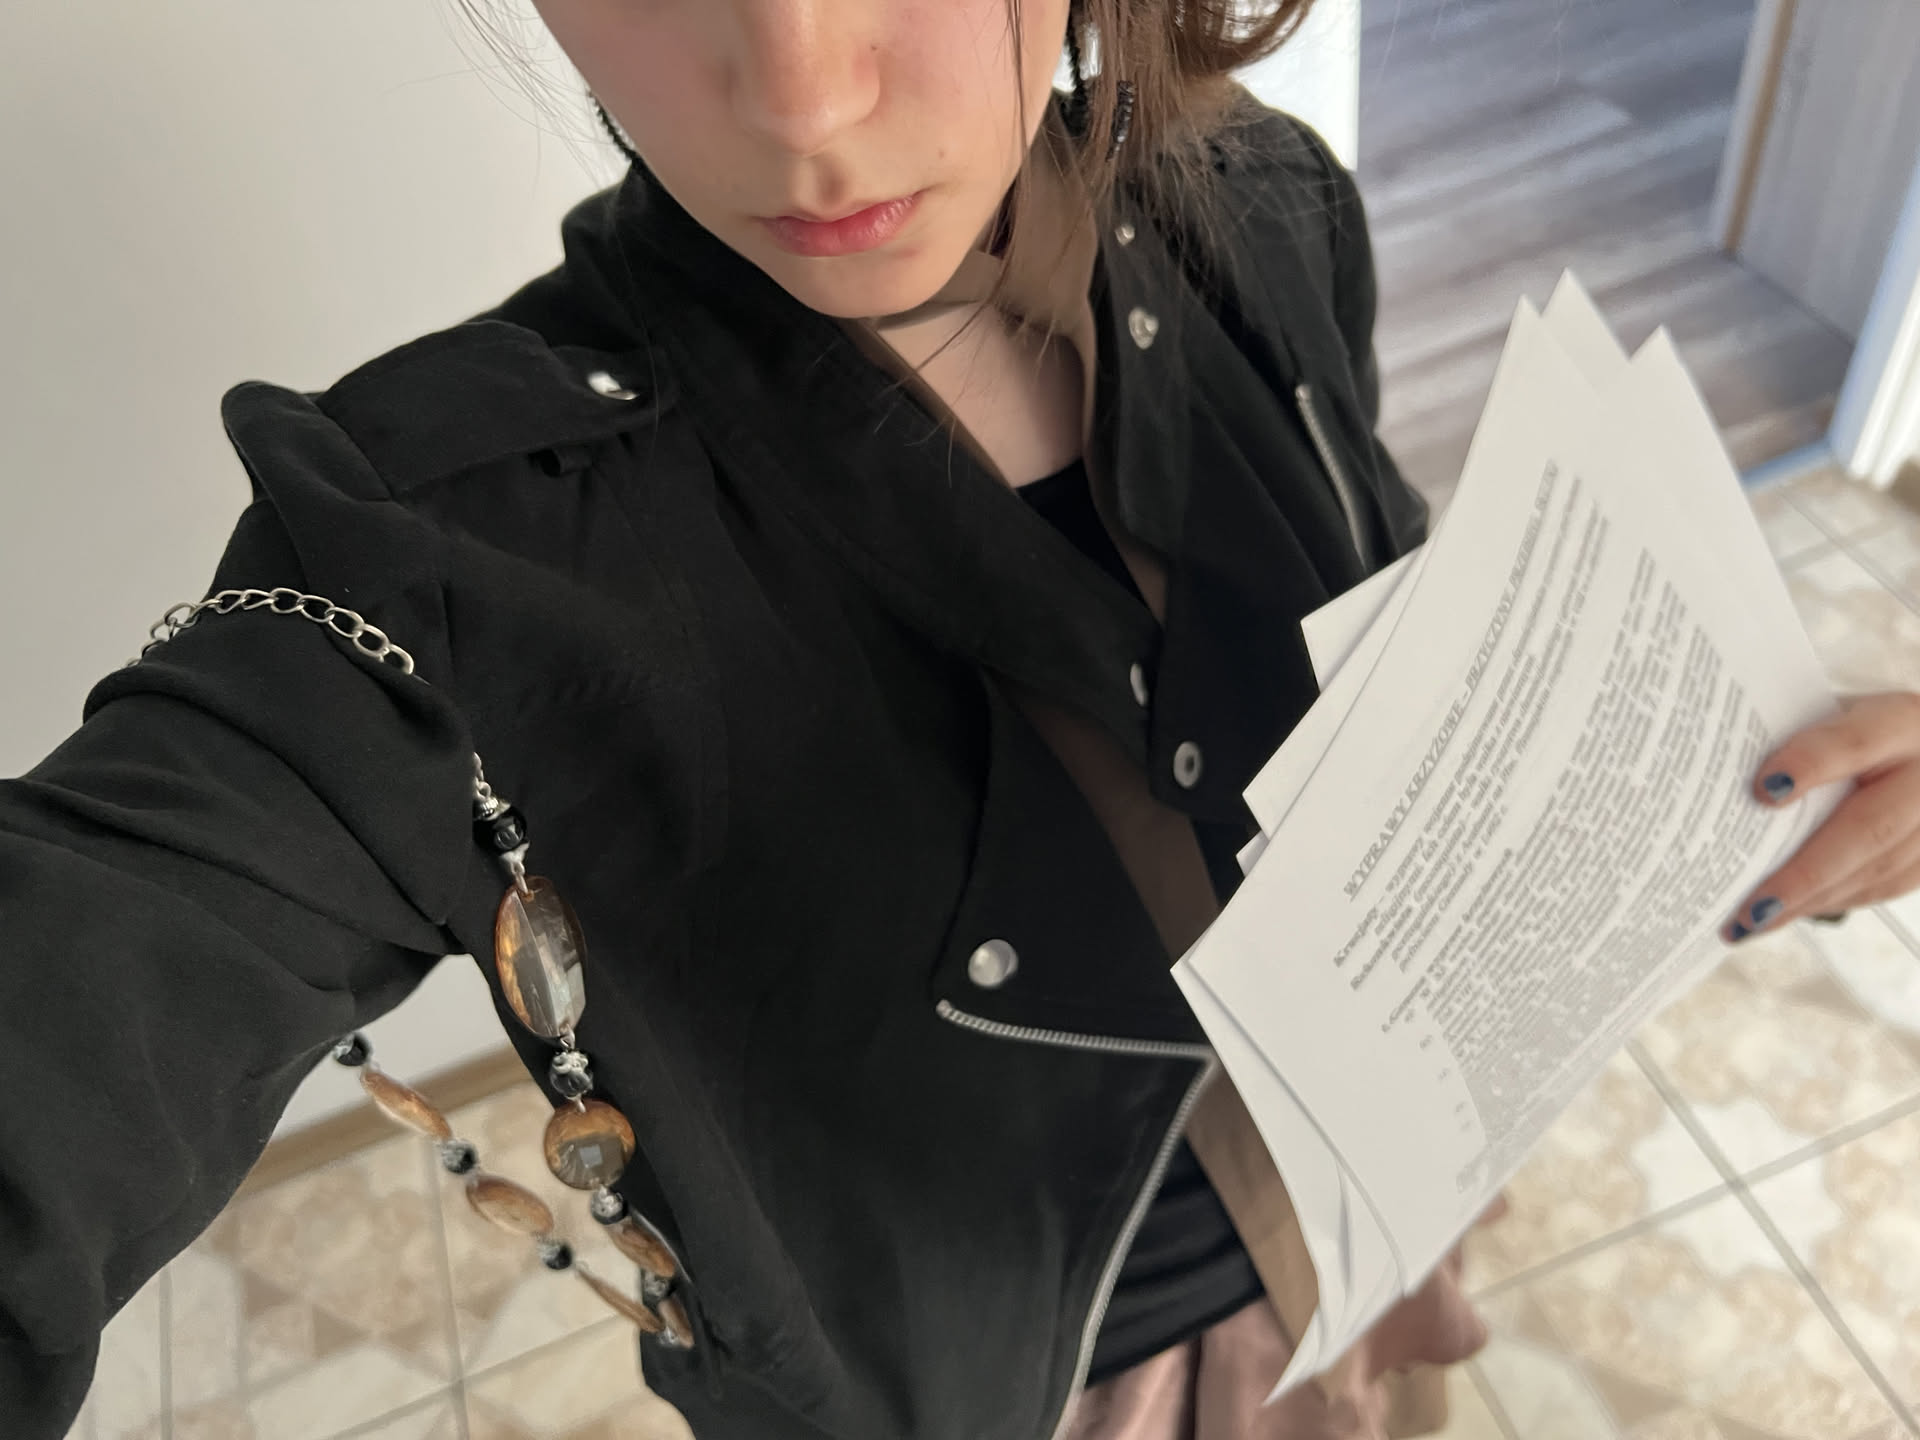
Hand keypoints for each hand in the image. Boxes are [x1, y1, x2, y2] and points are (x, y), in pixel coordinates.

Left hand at [1725, 693, 1919, 941]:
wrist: (1915, 750)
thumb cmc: (1849, 731)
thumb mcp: (1826, 715)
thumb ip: (1787, 739)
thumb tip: (1713, 781)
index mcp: (1898, 721)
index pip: (1855, 743)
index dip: (1810, 765)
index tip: (1762, 790)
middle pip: (1872, 827)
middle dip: (1804, 874)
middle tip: (1750, 909)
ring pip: (1879, 868)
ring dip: (1811, 902)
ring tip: (1750, 924)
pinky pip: (1885, 886)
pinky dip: (1832, 902)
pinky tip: (1789, 913)